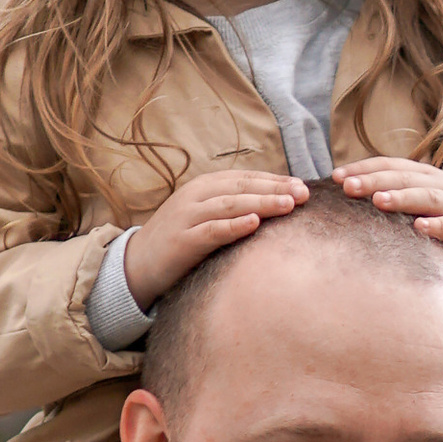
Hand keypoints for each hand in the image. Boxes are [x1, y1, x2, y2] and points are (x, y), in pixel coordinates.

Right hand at [118, 171, 309, 311]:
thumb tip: (278, 203)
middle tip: (304, 194)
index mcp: (205, 186)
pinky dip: (233, 226)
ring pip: (230, 204)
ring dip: (261, 203)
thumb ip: (234, 207)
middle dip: (275, 189)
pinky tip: (254, 224)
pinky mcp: (182, 240)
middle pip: (242, 187)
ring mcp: (187, 216)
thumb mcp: (207, 216)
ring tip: (288, 205)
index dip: (275, 180)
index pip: (246, 178)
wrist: (138, 263)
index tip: (303, 186)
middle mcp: (196, 196)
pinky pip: (212, 230)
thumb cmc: (182, 240)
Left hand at [336, 157, 442, 279]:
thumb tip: (347, 194)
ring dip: (403, 198)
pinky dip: (438, 225)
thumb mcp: (420, 201)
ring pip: (428, 197)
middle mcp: (440, 185)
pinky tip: (419, 228)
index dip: (364, 169)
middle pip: (405, 178)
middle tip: (348, 187)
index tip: (335, 177)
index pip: (390, 166)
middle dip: (375, 181)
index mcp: (424, 176)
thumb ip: (392, 196)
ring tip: (379, 201)